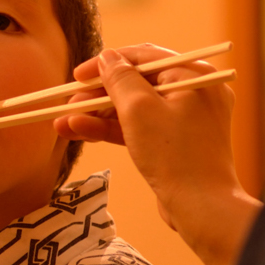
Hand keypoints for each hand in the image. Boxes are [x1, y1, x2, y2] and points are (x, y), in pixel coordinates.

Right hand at [55, 46, 259, 264]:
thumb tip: (107, 58)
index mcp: (193, 75)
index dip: (106, 64)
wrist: (201, 207)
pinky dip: (112, 130)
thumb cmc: (174, 154)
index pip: (143, 57)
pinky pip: (139, 128)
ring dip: (97, 115)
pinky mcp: (175, 143)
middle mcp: (194, 93)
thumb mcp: (139, 109)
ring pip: (133, 109)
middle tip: (68, 103)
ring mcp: (185, 120)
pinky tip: (80, 132)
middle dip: (97, 95)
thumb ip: (119, 78)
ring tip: (63, 124)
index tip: (77, 75)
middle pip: (136, 84)